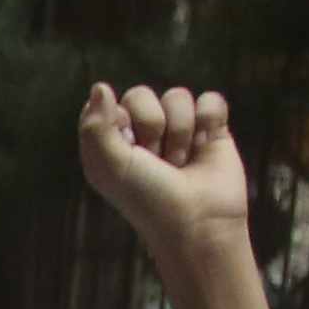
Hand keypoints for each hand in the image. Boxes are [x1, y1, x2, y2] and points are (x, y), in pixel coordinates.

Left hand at [74, 82, 247, 248]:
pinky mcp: (211, 129)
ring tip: (181, 162)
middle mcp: (142, 133)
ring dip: (181, 132)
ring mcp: (178, 129)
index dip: (119, 123)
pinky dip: (209, 122)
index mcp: (111, 142)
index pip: (107, 103)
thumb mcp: (111, 167)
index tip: (128, 151)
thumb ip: (97, 126)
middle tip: (157, 161)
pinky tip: (206, 147)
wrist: (198, 223)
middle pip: (142, 95)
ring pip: (177, 96)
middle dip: (152, 128)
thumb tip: (100, 85)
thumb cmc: (148, 200)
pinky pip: (210, 100)